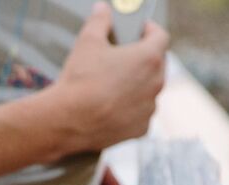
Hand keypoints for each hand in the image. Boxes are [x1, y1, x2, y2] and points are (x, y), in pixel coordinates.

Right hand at [49, 4, 167, 153]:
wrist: (67, 121)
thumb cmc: (79, 82)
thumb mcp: (87, 42)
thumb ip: (99, 21)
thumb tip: (102, 10)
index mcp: (149, 58)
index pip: (161, 36)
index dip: (150, 30)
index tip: (140, 31)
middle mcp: (155, 83)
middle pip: (157, 64)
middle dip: (143, 59)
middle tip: (123, 58)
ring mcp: (149, 108)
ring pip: (149, 90)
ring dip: (138, 85)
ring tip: (114, 85)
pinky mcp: (140, 128)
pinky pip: (141, 114)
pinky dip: (131, 109)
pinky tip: (112, 106)